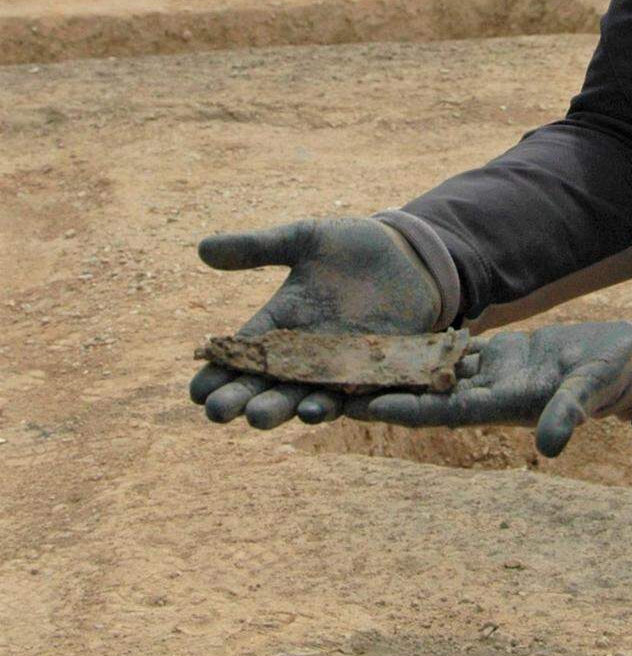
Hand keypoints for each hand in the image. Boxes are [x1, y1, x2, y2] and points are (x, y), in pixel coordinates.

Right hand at [189, 217, 440, 429]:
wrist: (410, 255)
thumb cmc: (353, 246)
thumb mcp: (304, 239)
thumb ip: (257, 247)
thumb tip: (201, 248)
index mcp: (279, 324)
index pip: (241, 355)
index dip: (217, 374)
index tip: (195, 390)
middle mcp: (304, 353)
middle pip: (266, 384)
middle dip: (242, 399)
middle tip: (219, 412)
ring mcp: (339, 365)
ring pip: (304, 396)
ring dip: (283, 408)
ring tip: (261, 416)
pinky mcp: (375, 371)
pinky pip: (354, 393)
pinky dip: (336, 401)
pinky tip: (318, 407)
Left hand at [357, 320, 631, 457]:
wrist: (624, 361)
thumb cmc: (610, 375)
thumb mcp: (590, 390)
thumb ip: (568, 414)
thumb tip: (551, 444)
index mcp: (500, 405)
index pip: (440, 410)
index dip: (403, 408)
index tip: (361, 407)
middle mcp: (483, 394)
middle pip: (421, 395)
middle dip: (378, 393)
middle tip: (330, 389)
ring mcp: (486, 376)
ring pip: (427, 374)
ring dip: (390, 371)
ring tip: (343, 361)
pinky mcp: (493, 357)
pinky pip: (447, 354)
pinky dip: (419, 349)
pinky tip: (386, 339)